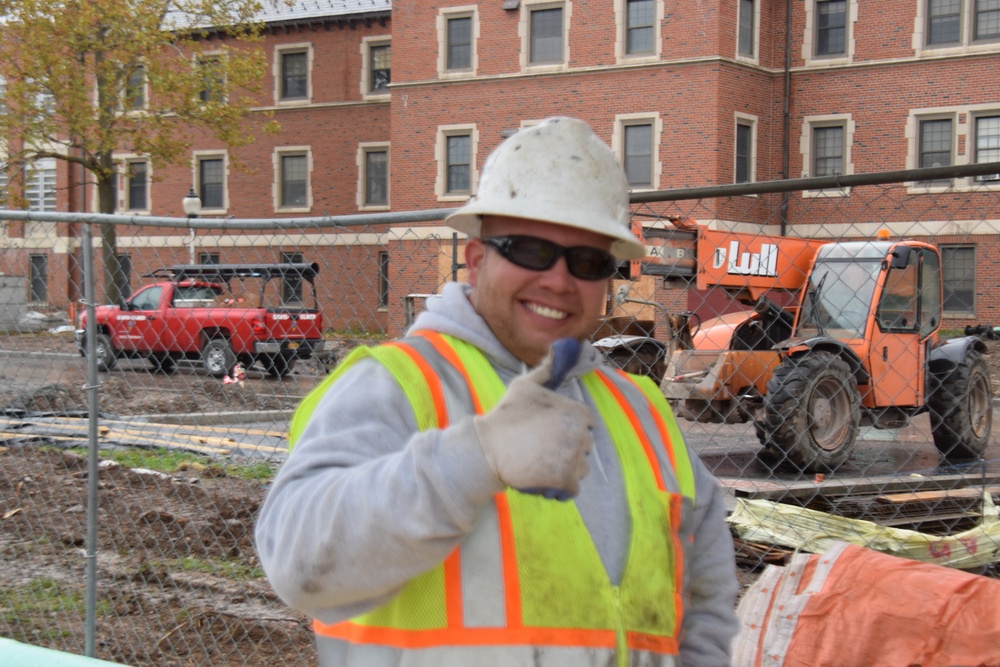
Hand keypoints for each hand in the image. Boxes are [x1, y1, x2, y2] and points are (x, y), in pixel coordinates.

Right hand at [473, 347, 593, 499]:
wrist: (488, 448)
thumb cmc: (507, 415)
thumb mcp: (525, 385)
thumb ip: (547, 369)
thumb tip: (562, 346)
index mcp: (576, 412)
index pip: (586, 424)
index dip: (567, 428)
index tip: (548, 432)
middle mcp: (580, 434)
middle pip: (584, 446)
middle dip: (568, 449)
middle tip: (541, 449)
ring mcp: (574, 459)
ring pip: (581, 468)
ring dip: (567, 469)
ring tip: (542, 464)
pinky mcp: (565, 480)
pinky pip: (574, 488)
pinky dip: (563, 488)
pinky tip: (547, 481)